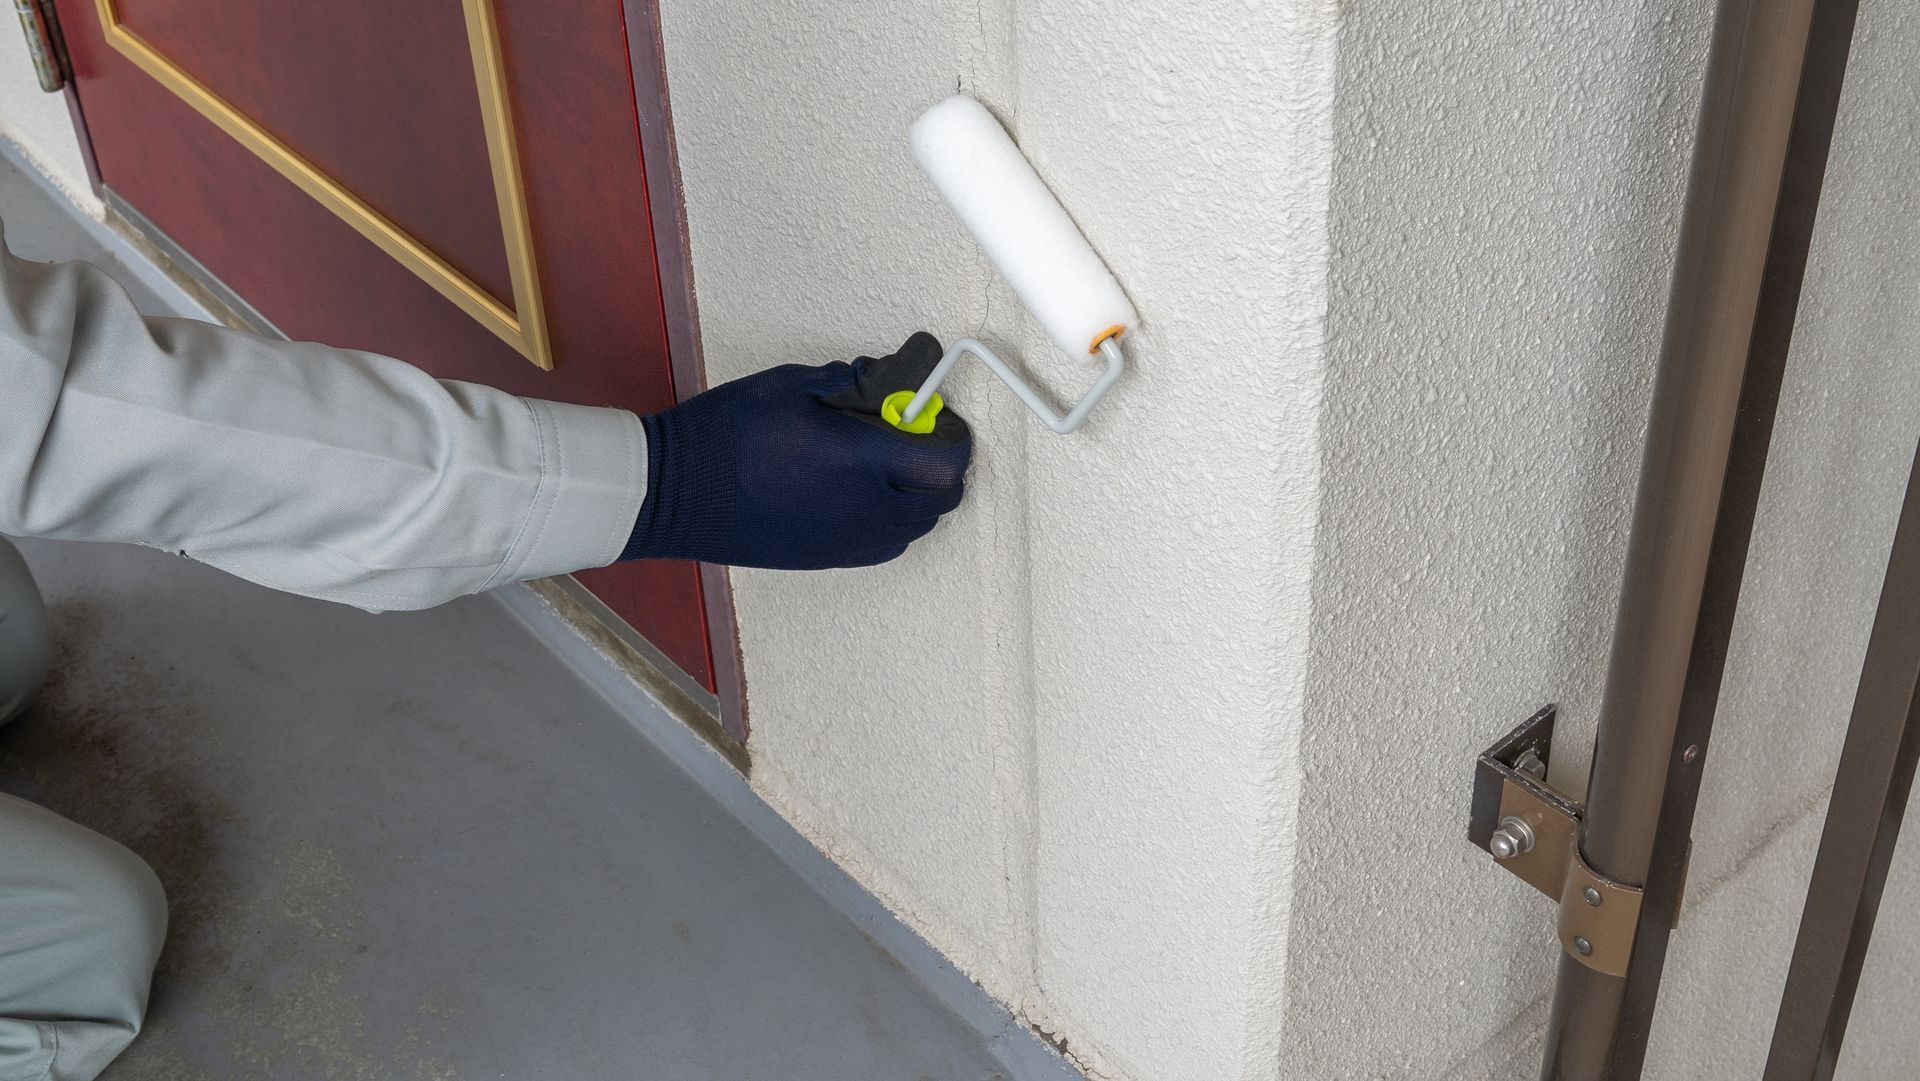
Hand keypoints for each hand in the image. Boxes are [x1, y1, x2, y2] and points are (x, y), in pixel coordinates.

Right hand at [619, 333, 971, 568]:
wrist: (676, 494)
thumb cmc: (725, 437)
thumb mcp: (790, 386)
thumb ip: (851, 381)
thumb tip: (884, 376)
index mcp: (861, 460)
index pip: (947, 459)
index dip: (952, 434)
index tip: (935, 413)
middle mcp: (866, 508)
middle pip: (945, 497)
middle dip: (942, 462)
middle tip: (915, 434)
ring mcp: (851, 540)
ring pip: (921, 524)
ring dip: (920, 492)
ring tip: (887, 462)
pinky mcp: (832, 558)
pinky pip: (890, 543)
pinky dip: (895, 519)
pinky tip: (865, 493)